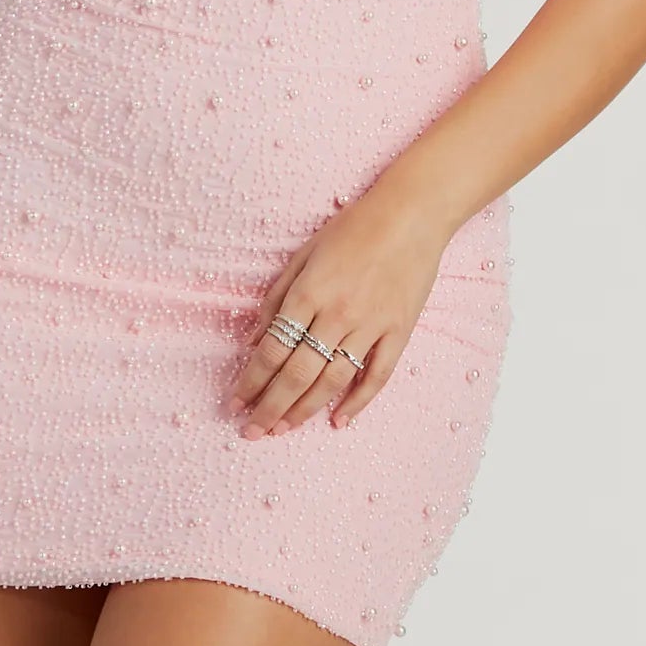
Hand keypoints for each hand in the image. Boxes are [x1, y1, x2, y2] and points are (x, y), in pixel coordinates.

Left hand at [226, 183, 449, 437]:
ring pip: (332, 381)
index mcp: (309, 292)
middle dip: (270, 407)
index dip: (251, 380)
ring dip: (304, 410)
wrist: (411, 214)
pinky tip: (338, 420)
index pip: (272, 349)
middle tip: (251, 431)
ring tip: (282, 430)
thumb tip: (254, 338)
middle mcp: (336, 314)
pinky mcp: (399, 332)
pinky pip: (376, 376)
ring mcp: (370, 326)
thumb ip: (277, 296)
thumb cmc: (353, 227)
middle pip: (297, 373)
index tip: (234, 402)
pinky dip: (357, 402)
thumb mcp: (304, 253)